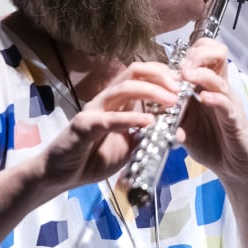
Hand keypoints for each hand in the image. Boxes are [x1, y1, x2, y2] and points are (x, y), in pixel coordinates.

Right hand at [41, 62, 180, 192]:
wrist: (62, 175)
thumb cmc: (95, 156)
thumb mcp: (130, 145)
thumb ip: (149, 135)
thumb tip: (178, 131)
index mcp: (119, 100)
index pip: (142, 74)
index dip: (164, 74)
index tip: (185, 83)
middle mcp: (107, 98)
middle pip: (135, 71)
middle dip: (161, 76)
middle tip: (181, 88)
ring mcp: (95, 109)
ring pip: (124, 88)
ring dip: (151, 91)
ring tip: (171, 101)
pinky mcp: (84, 126)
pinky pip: (110, 119)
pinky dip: (131, 119)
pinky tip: (148, 122)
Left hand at [177, 37, 247, 182]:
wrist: (234, 168)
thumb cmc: (211, 142)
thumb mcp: (185, 125)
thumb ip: (170, 113)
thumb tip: (150, 104)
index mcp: (207, 86)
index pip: (205, 53)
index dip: (191, 51)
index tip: (173, 61)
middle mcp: (220, 89)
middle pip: (218, 54)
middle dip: (199, 53)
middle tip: (182, 64)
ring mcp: (229, 103)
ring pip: (219, 78)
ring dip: (201, 74)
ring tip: (186, 74)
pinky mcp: (235, 120)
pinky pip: (227, 104)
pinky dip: (215, 99)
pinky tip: (204, 98)